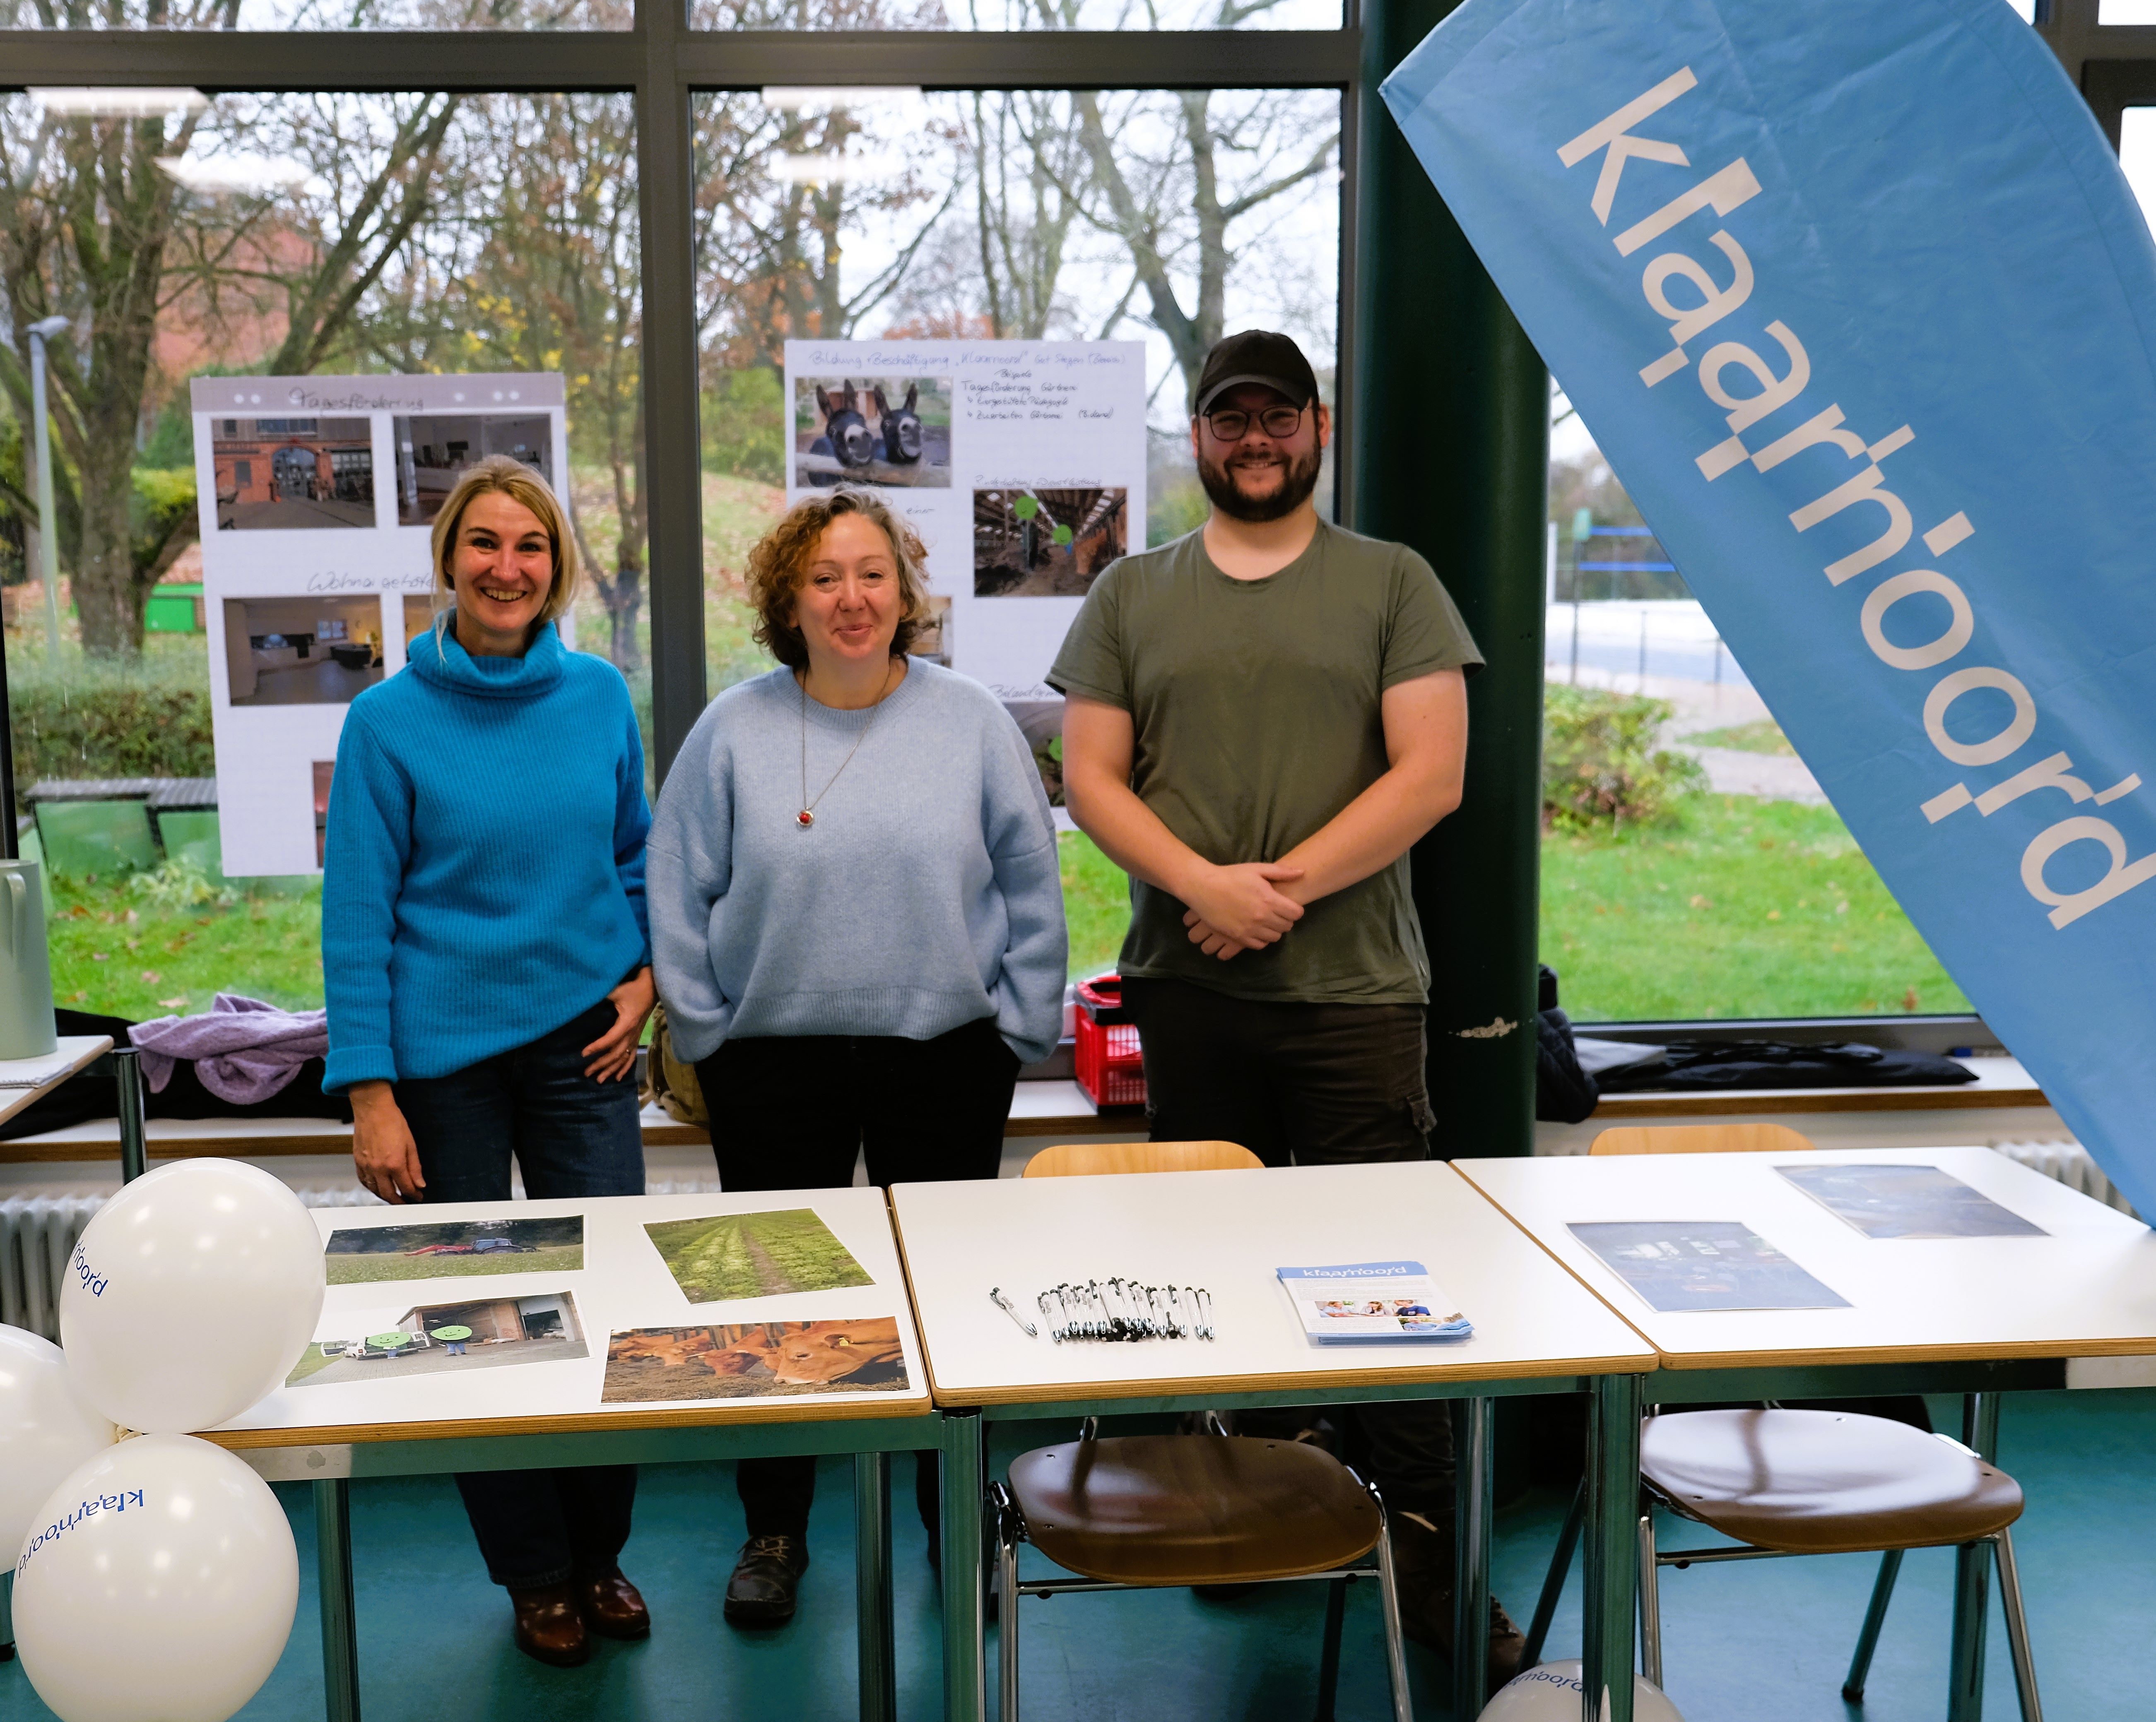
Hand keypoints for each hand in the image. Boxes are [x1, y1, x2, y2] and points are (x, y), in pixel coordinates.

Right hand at [350, 1081, 424, 1204]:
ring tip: (393, 1197)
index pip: (406, 1187)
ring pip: (375, 1190)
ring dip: (385, 1197)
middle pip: (389, 1194)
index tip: (418, 1196)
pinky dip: (371, 1188)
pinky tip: (377, 1188)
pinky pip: (364, 1181)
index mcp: (394, 1164)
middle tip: (406, 1202)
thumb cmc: (392, 1122)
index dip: (414, 1194)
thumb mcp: (411, 1144)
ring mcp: (366, 1166)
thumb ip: (415, 1167)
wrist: (373, 1110)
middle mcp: (378, 1168)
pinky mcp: (357, 1162)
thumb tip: (420, 1183)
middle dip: (399, 1201)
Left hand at [583, 966, 656, 1081]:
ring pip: (623, 1058)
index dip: (597, 1047)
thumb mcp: (616, 991)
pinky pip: (631, 1056)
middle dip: (601, 1065)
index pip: (610, 1040)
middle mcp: (632, 1034)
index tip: (583, 1053)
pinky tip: (618, 1077)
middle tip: (587, 1073)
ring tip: (599, 1080)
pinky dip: (625, 1067)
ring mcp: (635, 1037)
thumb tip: (584, 1000)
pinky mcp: (637, 1037)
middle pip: (616, 1054)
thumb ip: (602, 997)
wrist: (652, 987)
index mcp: (626, 1023)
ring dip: (611, 1070)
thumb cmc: (634, 989)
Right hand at [1178, 861, 1304, 952]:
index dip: (1295, 909)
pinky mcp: (1239, 937)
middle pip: (1287, 926)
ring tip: (1266, 921)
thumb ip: (1281, 872)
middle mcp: (1263, 917)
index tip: (1288, 906)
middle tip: (1277, 912)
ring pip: (1275, 937)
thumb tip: (1303, 872)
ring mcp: (1250, 929)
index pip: (1296, 913)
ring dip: (1274, 929)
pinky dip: (1262, 939)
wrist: (1204, 888)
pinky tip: (1257, 929)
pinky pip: (1260, 945)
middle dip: (1286, 919)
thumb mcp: (1257, 869)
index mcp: (1269, 900)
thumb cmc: (1231, 876)